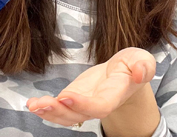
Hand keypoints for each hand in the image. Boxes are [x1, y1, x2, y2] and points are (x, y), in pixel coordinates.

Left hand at [25, 47, 155, 126]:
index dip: (84, 105)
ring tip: (34, 106)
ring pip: (66, 116)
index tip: (67, 96)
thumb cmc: (132, 65)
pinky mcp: (74, 100)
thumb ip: (143, 66)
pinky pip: (59, 111)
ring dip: (49, 113)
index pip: (100, 106)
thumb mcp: (142, 59)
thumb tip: (140, 73)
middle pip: (79, 115)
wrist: (124, 74)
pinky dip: (45, 109)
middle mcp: (98, 104)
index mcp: (115, 95)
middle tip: (44, 103)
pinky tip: (32, 104)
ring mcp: (84, 105)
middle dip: (60, 112)